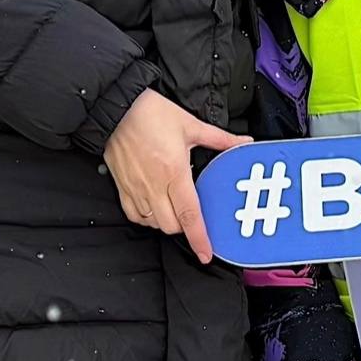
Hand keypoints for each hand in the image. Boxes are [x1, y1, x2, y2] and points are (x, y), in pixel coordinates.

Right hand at [103, 89, 246, 264]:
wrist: (117, 106)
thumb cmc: (151, 113)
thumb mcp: (191, 124)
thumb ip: (220, 139)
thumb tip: (244, 142)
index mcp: (174, 171)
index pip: (189, 214)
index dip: (199, 238)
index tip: (205, 254)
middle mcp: (154, 185)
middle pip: (171, 225)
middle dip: (184, 227)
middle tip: (192, 215)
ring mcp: (135, 188)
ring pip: (153, 223)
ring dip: (166, 222)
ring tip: (174, 207)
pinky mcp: (121, 186)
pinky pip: (134, 215)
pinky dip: (146, 218)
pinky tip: (154, 206)